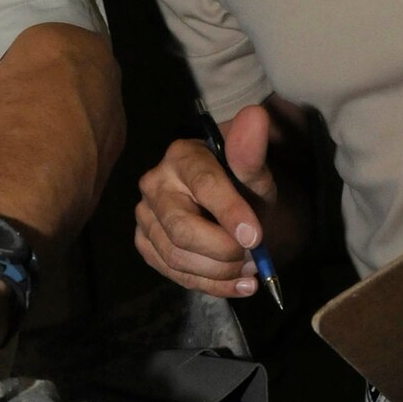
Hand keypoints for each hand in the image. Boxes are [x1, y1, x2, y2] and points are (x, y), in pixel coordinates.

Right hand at [135, 103, 276, 298]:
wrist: (236, 209)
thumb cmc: (245, 186)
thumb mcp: (256, 173)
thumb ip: (252, 153)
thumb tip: (256, 116)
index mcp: (182, 157)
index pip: (204, 186)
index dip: (230, 214)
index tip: (257, 237)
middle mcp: (154, 184)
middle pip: (181, 229)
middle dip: (223, 251)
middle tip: (255, 258)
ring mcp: (145, 217)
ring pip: (176, 256)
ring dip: (219, 272)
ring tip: (251, 271)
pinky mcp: (145, 244)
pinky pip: (172, 273)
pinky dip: (210, 286)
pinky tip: (238, 285)